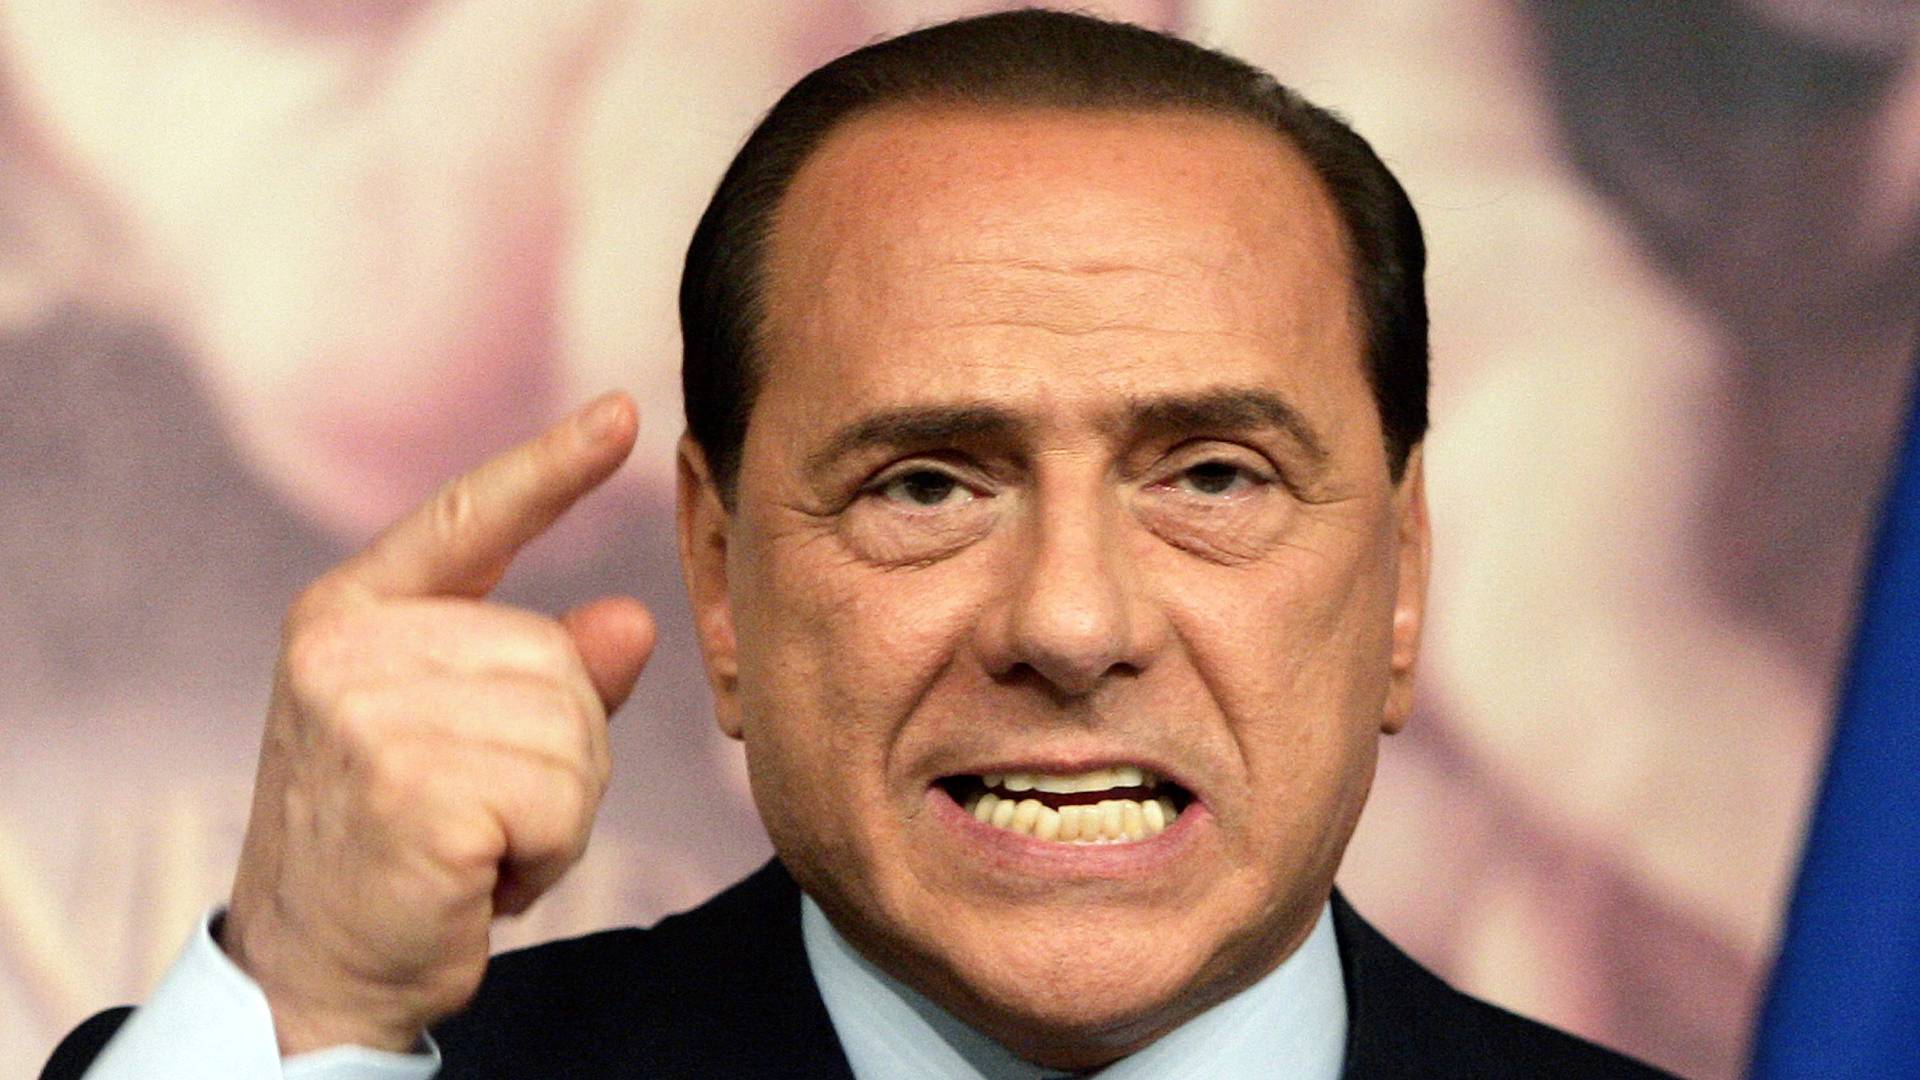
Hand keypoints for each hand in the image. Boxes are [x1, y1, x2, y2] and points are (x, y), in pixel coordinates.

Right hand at [220, 393, 655, 1053]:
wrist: (315, 972)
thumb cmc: (397, 847)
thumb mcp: (466, 742)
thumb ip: (547, 674)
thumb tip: (628, 621)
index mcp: (353, 615)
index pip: (468, 519)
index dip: (549, 467)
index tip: (622, 413)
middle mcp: (351, 650)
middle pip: (559, 659)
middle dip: (557, 753)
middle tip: (478, 811)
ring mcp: (370, 716)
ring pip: (573, 731)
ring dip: (554, 811)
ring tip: (475, 843)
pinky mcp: (409, 790)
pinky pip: (562, 803)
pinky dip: (546, 856)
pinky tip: (478, 879)